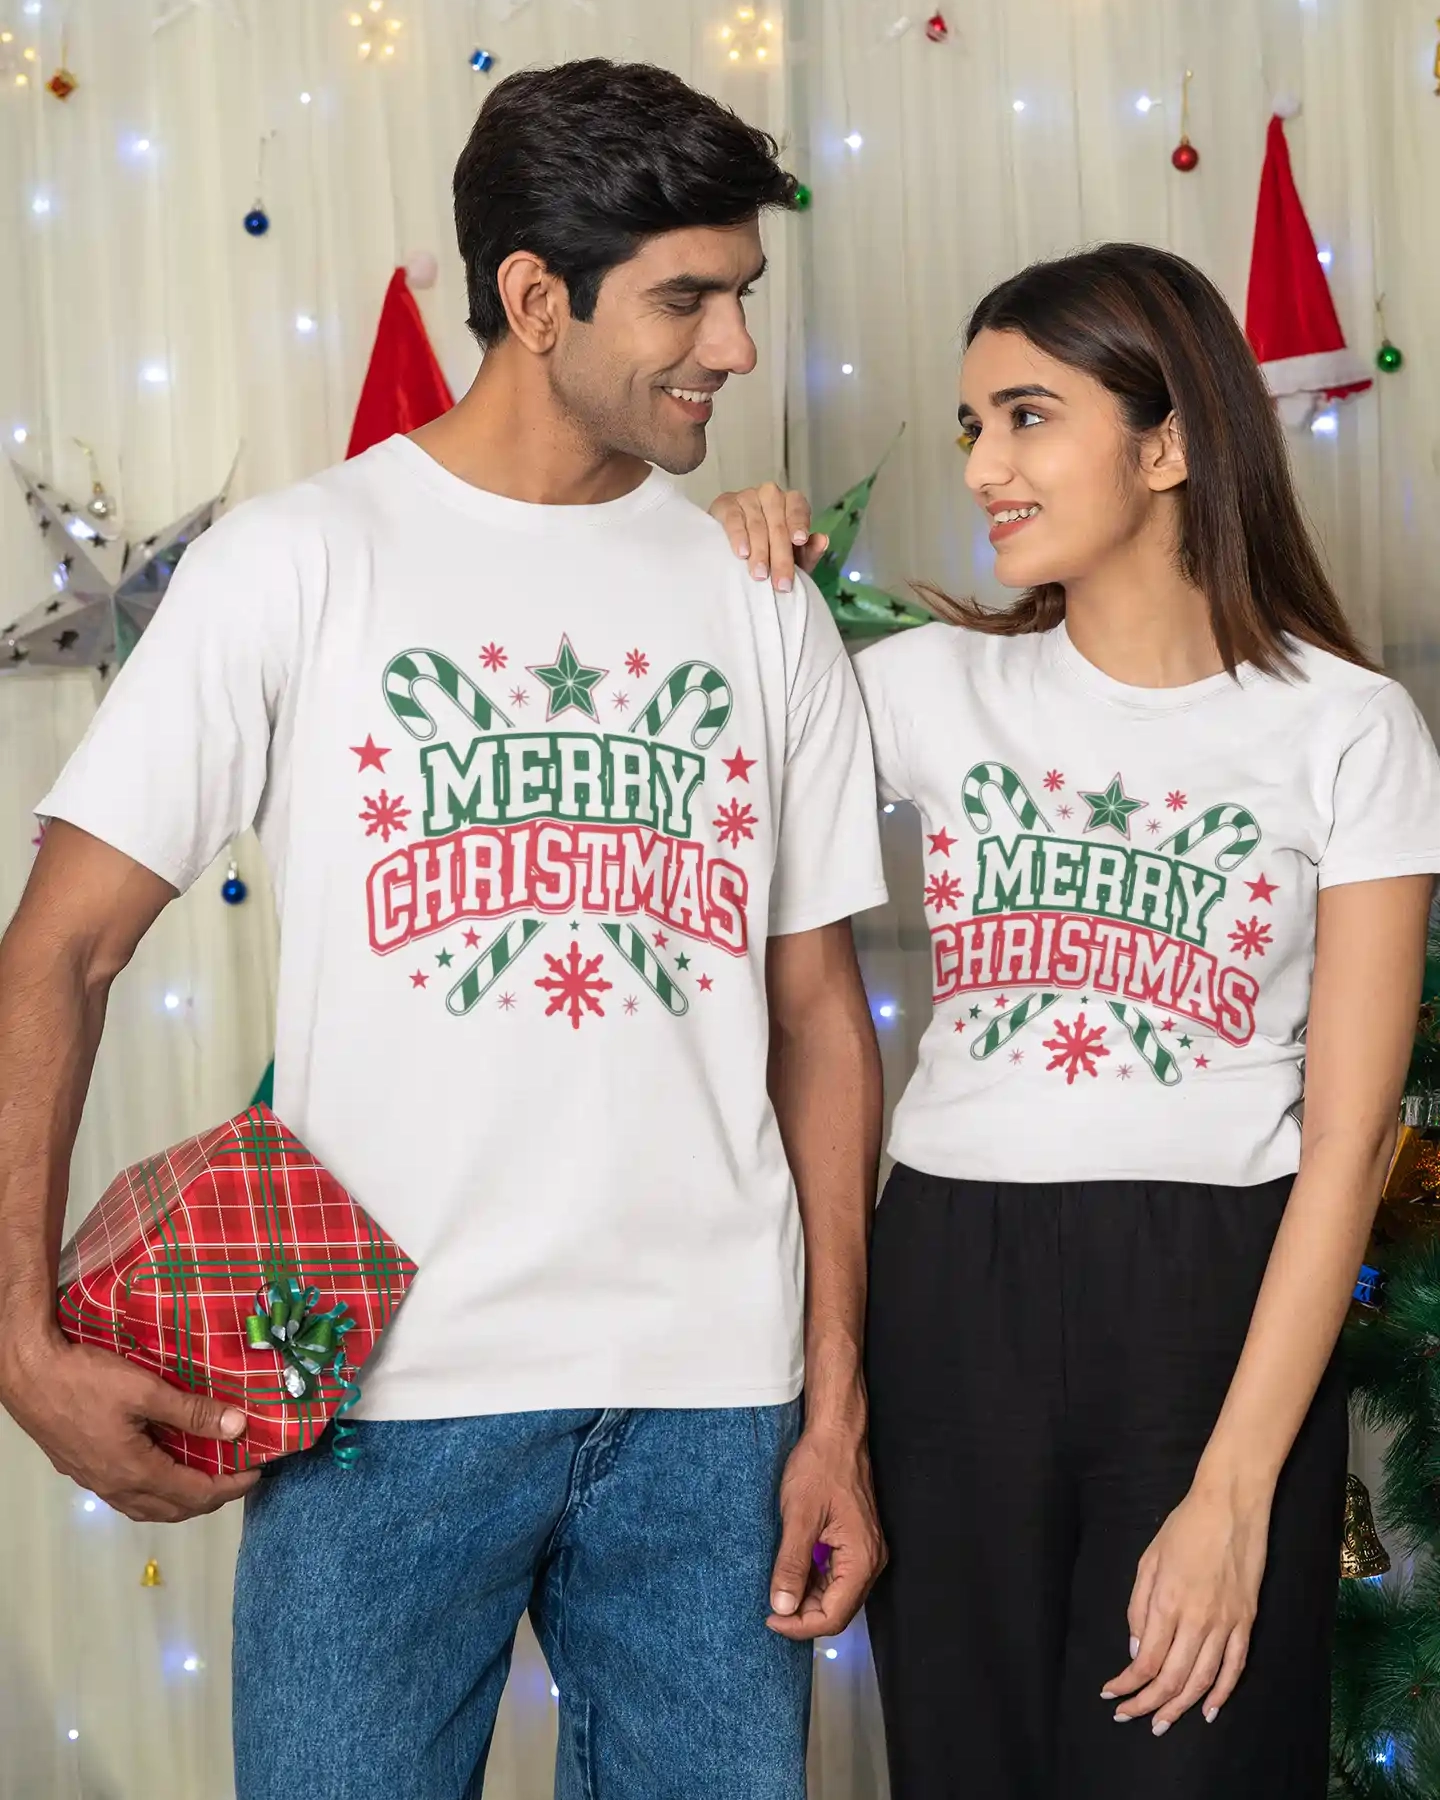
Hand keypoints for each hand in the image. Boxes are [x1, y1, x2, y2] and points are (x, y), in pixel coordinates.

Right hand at [0, 1329, 259, 1521]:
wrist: (29, 1375)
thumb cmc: (86, 1379)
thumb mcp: (145, 1390)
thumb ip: (192, 1412)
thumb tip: (238, 1427)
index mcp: (134, 1472)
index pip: (195, 1494)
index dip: (230, 1486)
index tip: (256, 1472)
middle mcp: (115, 1487)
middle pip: (173, 1509)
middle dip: (211, 1498)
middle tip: (236, 1475)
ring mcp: (95, 1482)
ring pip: (148, 1507)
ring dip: (182, 1500)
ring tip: (207, 1476)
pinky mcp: (82, 1470)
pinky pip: (128, 1496)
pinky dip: (156, 1493)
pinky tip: (163, 1469)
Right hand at [709, 482, 828, 593]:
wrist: (733, 548)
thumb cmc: (769, 551)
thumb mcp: (793, 557)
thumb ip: (809, 552)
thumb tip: (823, 540)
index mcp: (791, 502)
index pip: (798, 509)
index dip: (799, 524)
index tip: (799, 541)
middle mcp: (771, 494)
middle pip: (778, 525)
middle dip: (780, 556)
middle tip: (781, 584)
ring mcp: (747, 496)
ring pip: (756, 524)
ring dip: (759, 552)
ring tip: (760, 575)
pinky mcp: (726, 503)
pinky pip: (734, 519)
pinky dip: (738, 537)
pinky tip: (742, 553)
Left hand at [767, 1421, 886, 1640]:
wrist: (836, 1433)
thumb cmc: (821, 1465)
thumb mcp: (799, 1516)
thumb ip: (792, 1564)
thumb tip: (782, 1607)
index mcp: (862, 1558)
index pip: (834, 1615)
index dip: (800, 1625)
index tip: (771, 1619)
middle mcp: (870, 1559)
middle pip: (838, 1609)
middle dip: (804, 1615)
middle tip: (771, 1608)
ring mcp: (865, 1550)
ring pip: (837, 1593)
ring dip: (808, 1598)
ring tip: (779, 1588)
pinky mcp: (856, 1540)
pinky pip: (836, 1574)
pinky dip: (814, 1580)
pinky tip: (793, 1571)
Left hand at [1101, 1478, 1270, 1733]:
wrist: (1231, 1505)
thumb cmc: (1183, 1527)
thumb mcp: (1148, 1560)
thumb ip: (1138, 1607)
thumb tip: (1135, 1649)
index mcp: (1167, 1602)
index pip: (1144, 1660)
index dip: (1127, 1684)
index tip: (1111, 1694)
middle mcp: (1197, 1620)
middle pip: (1171, 1678)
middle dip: (1147, 1703)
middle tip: (1130, 1717)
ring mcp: (1225, 1623)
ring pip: (1202, 1680)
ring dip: (1180, 1707)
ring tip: (1162, 1723)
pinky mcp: (1246, 1622)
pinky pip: (1235, 1667)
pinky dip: (1221, 1693)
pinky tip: (1207, 1710)